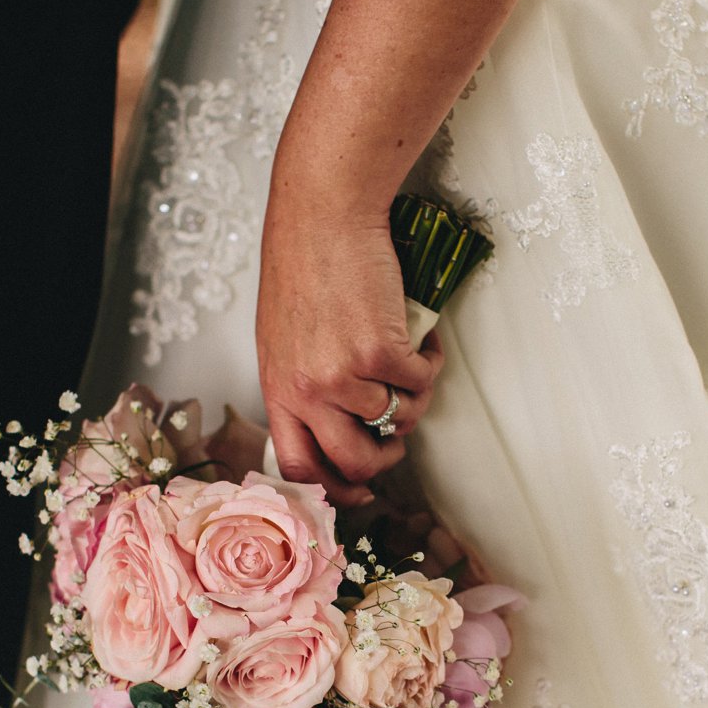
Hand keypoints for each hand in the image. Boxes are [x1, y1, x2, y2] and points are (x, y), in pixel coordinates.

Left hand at [256, 198, 441, 506]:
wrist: (324, 215)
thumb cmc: (305, 265)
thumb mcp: (283, 337)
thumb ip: (303, 382)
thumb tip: (339, 420)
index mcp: (278, 389)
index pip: (300, 468)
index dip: (335, 491)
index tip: (361, 492)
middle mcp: (307, 391)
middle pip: (355, 462)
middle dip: (387, 456)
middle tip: (398, 433)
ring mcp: (343, 375)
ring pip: (397, 420)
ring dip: (414, 399)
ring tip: (410, 365)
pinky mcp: (381, 351)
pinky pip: (420, 382)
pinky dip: (429, 364)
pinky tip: (422, 339)